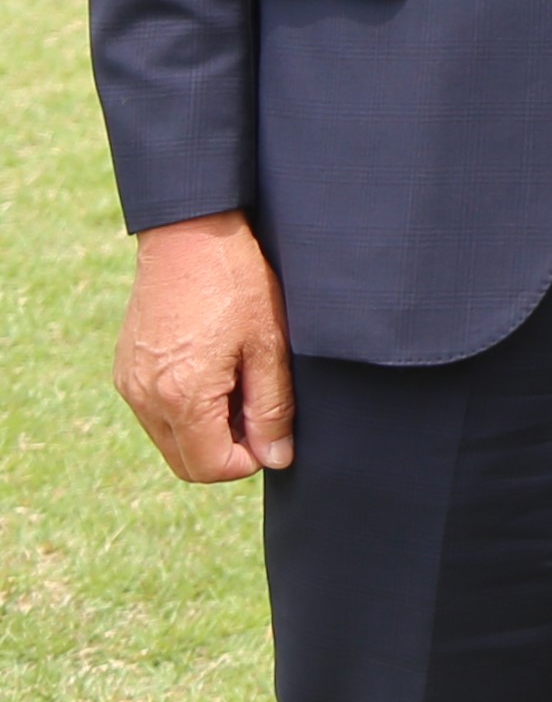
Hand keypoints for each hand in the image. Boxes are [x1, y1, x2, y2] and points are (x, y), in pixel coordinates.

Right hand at [115, 212, 291, 481]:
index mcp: (181, 397)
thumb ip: (272, 408)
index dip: (248, 461)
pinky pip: (154, 411)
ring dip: (205, 429)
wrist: (190, 233)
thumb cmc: (237, 283)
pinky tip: (213, 368)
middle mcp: (145, 399)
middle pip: (186, 462)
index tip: (272, 430)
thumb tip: (276, 458)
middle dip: (226, 450)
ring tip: (239, 380)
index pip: (210, 468)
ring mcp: (130, 384)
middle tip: (259, 407)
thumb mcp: (269, 345)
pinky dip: (184, 408)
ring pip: (169, 438)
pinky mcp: (126, 368)